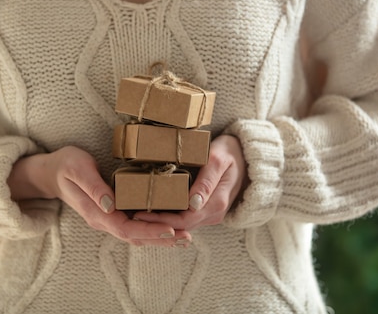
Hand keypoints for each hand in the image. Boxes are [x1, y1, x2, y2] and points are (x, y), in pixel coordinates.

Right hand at [8, 146, 191, 246]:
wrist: (50, 172)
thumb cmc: (65, 165)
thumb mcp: (77, 169)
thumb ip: (93, 187)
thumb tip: (110, 204)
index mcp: (96, 213)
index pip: (126, 229)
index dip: (150, 231)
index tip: (171, 229)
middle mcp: (103, 220)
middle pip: (136, 237)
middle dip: (162, 238)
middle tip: (187, 238)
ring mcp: (107, 218)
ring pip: (136, 234)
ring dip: (160, 237)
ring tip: (184, 237)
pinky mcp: (111, 212)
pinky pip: (134, 225)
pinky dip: (152, 228)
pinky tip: (168, 226)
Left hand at [132, 134, 247, 230]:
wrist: (247, 156)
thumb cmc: (230, 153)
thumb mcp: (219, 160)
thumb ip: (207, 180)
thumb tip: (193, 203)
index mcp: (216, 203)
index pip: (184, 220)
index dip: (161, 220)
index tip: (139, 213)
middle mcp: (214, 213)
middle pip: (181, 226)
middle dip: (156, 223)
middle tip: (130, 215)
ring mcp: (211, 213)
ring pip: (182, 224)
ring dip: (160, 221)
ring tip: (136, 213)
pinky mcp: (206, 210)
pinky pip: (186, 217)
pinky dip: (169, 215)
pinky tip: (151, 209)